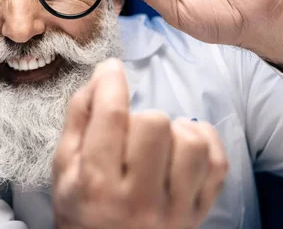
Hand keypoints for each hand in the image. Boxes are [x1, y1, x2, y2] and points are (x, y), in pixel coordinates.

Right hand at [52, 59, 227, 228]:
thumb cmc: (80, 208)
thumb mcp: (63, 167)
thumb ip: (78, 119)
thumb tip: (101, 77)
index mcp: (97, 184)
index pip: (111, 117)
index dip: (111, 81)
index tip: (111, 69)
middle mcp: (139, 199)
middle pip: (155, 123)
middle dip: (140, 116)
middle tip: (130, 132)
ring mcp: (175, 209)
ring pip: (191, 142)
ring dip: (174, 130)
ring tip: (160, 140)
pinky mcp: (199, 213)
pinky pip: (218, 164)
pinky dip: (205, 142)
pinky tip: (184, 144)